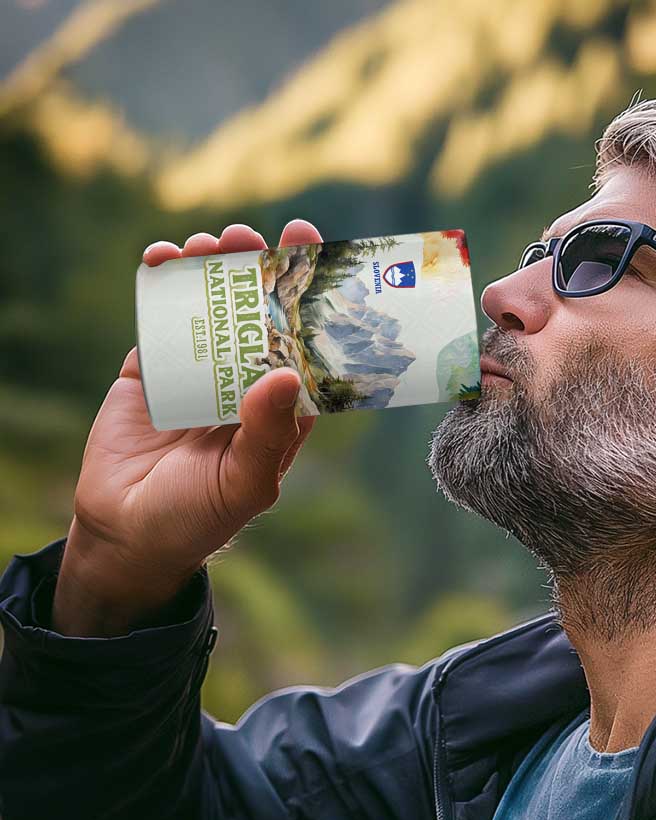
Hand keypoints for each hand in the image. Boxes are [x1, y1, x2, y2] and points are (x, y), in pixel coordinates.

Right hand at [52, 220, 322, 635]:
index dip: (311, 301)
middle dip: (258, 270)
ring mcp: (199, 371)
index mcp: (281, 407)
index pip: (305, 345)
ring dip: (213, 268)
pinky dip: (162, 283)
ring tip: (210, 243)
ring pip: (213, 306)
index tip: (315, 253)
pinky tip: (163, 258)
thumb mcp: (244, 483)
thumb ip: (266, 433)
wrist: (126, 533)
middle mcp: (245, 382)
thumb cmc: (199, 517)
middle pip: (259, 313)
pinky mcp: (152, 367)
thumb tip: (284, 373)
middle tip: (253, 236)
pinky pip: (161, 317)